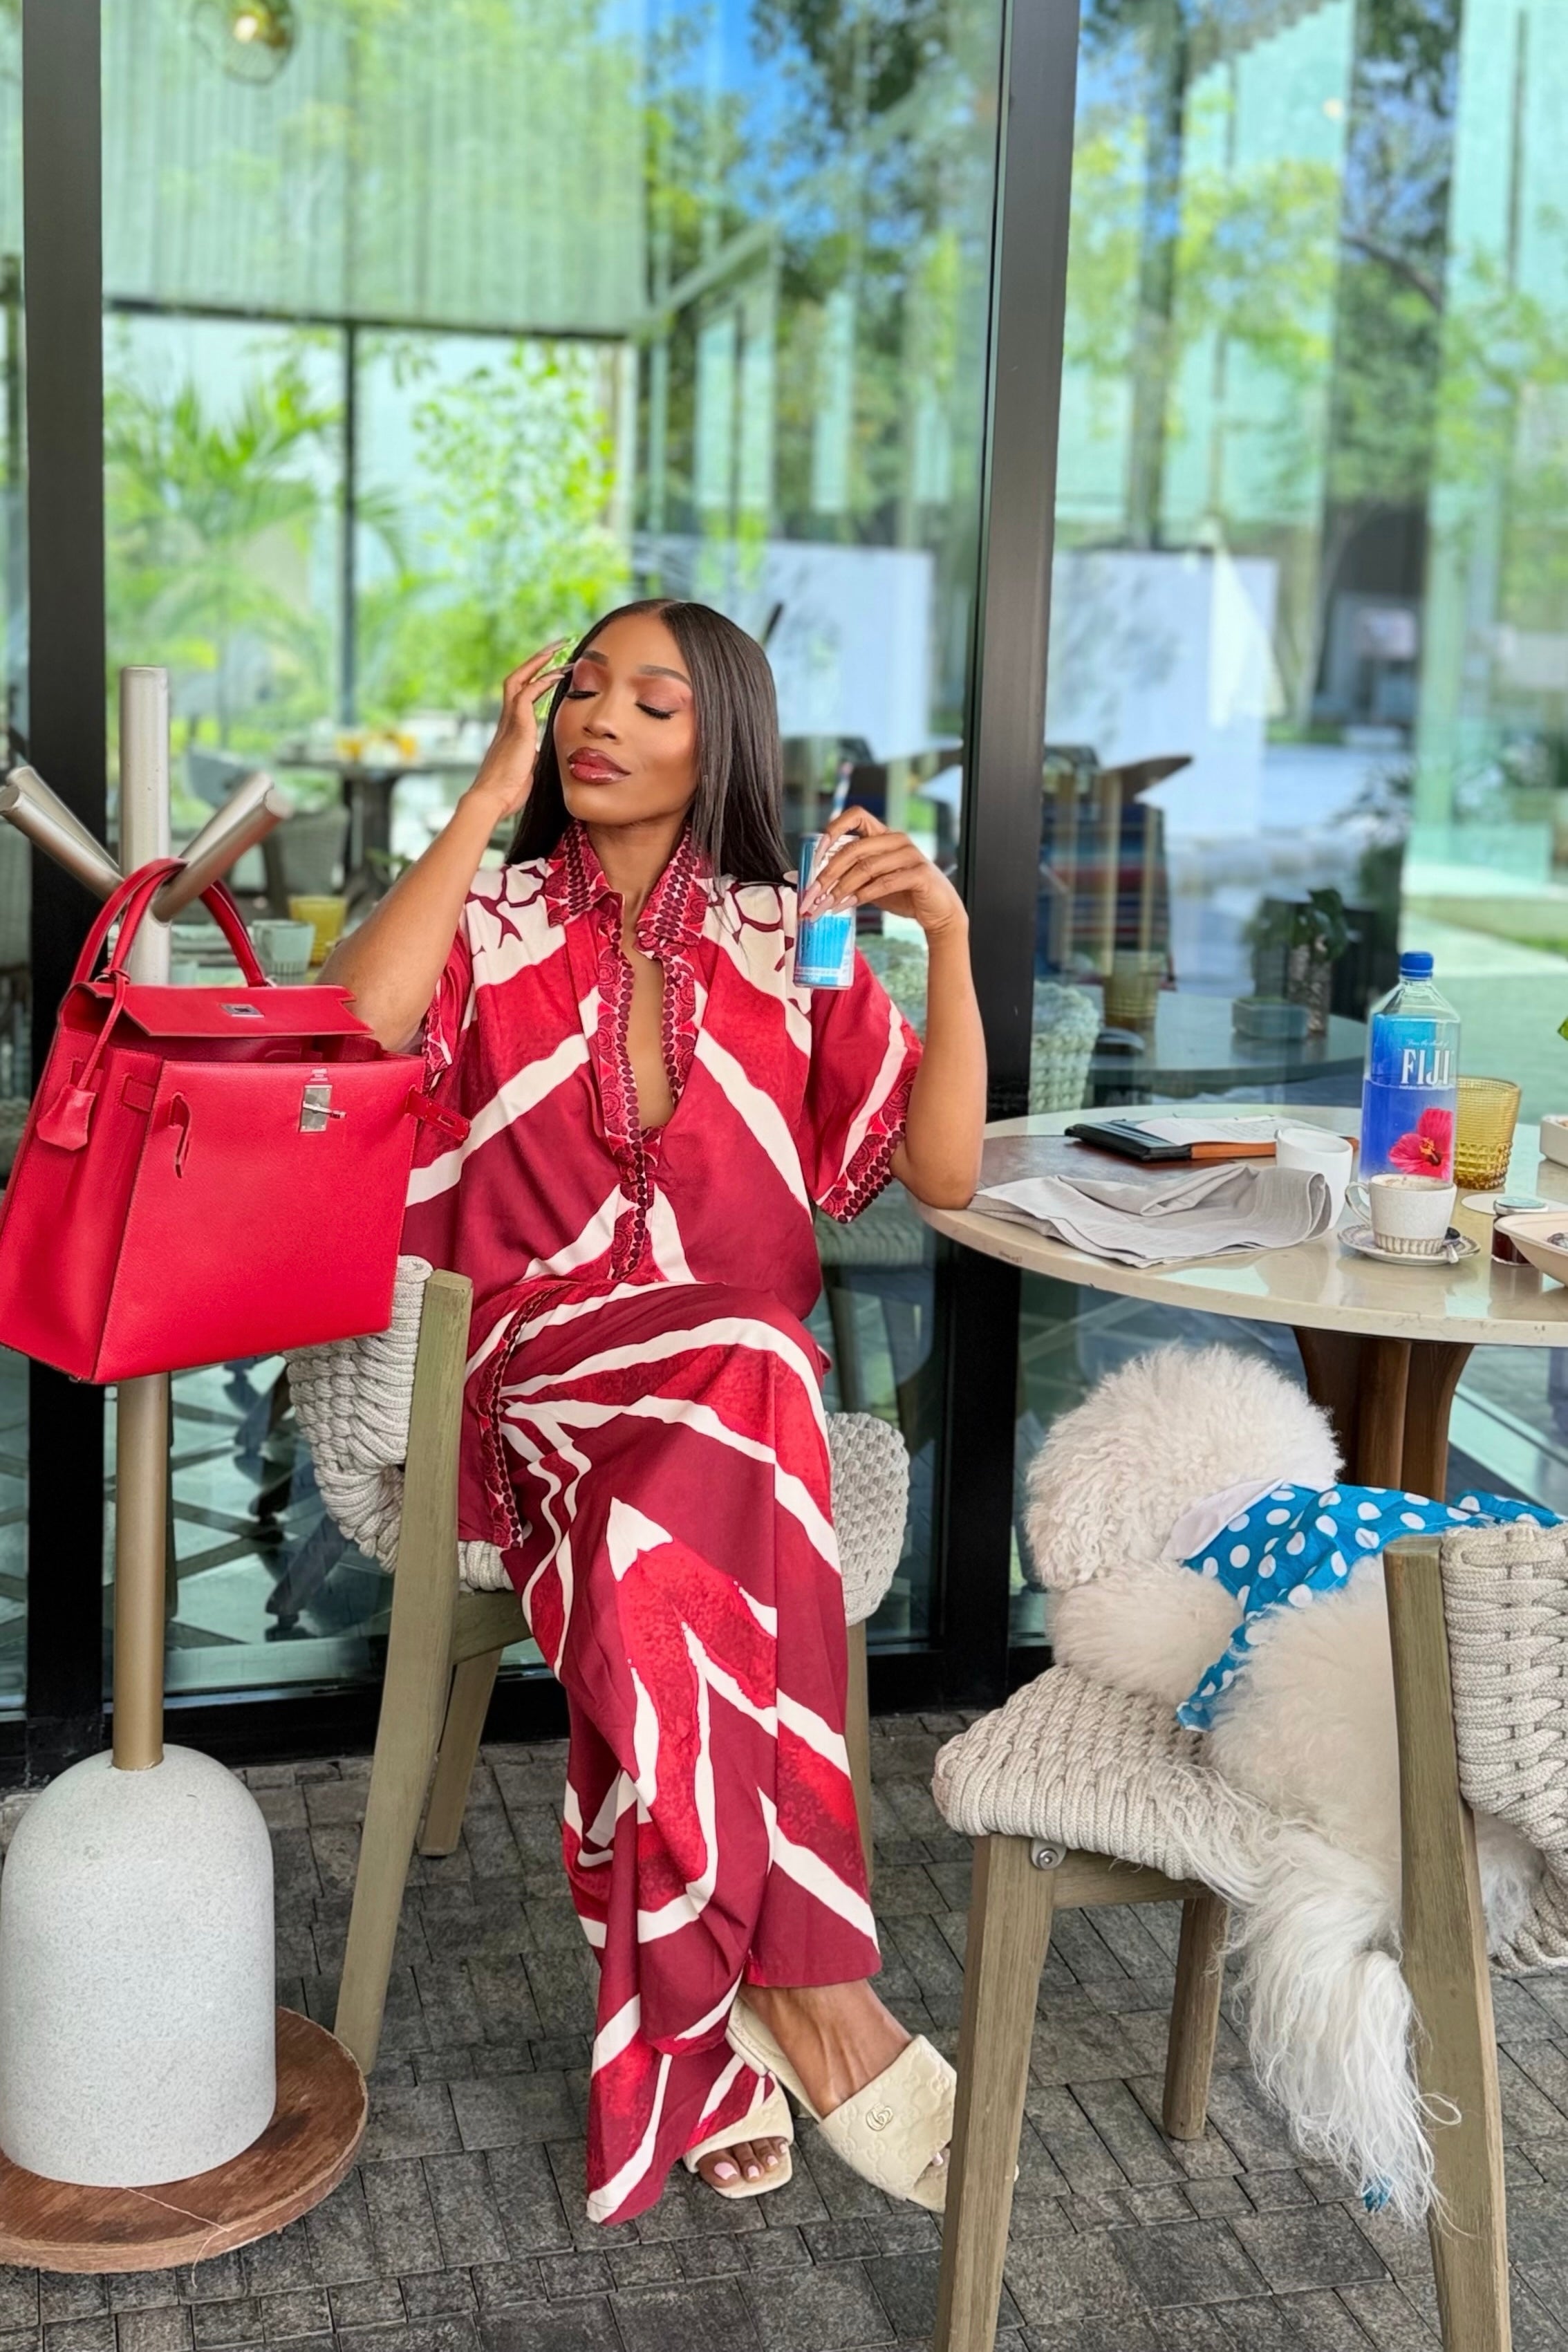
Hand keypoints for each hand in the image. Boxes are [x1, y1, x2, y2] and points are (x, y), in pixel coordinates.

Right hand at [463, 643, 569, 819]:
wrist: (491, 800)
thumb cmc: (508, 792)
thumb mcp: (527, 769)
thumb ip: (533, 756)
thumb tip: (543, 756)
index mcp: (510, 729)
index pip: (521, 693)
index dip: (537, 677)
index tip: (555, 667)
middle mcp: (507, 720)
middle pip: (517, 677)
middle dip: (537, 659)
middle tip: (557, 645)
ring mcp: (509, 722)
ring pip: (518, 679)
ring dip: (539, 662)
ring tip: (558, 649)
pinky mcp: (516, 727)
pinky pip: (527, 695)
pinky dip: (542, 682)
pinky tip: (558, 675)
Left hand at [800, 806, 966, 938]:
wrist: (938, 912)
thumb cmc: (903, 894)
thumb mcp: (872, 882)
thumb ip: (850, 877)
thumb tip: (816, 884)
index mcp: (883, 834)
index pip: (855, 815)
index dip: (833, 829)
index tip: (816, 855)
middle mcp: (896, 839)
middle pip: (853, 848)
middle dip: (828, 873)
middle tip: (812, 894)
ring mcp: (910, 854)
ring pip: (866, 867)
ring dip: (841, 888)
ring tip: (826, 905)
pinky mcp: (920, 873)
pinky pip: (884, 882)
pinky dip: (862, 895)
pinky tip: (848, 905)